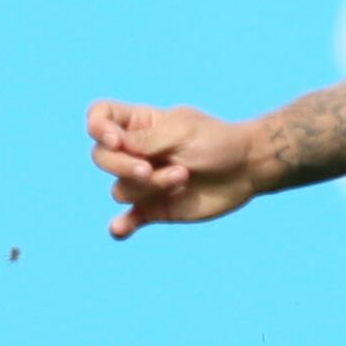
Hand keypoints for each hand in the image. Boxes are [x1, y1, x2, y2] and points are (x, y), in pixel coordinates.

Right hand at [87, 101, 268, 238]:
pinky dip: (121, 226)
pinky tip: (120, 228)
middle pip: (101, 157)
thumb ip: (146, 140)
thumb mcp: (182, 132)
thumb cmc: (218, 142)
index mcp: (140, 124)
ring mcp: (144, 181)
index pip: (100, 117)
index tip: (116, 140)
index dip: (98, 127)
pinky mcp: (154, 208)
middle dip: (122, 166)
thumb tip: (111, 146)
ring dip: (149, 186)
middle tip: (150, 169)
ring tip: (183, 177)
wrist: (248, 168)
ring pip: (120, 189)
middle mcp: (136, 152)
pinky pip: (128, 220)